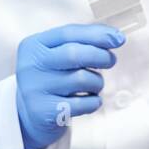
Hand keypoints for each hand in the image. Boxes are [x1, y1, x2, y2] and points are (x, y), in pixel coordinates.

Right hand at [15, 24, 122, 148]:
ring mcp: (35, 89)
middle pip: (74, 54)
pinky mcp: (43, 112)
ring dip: (97, 82)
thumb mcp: (59, 55)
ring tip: (93, 85)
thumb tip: (116, 37)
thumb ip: (84, 41)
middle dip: (100, 56)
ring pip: (81, 79)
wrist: (32, 115)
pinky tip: (89, 101)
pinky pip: (82, 103)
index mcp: (33, 46)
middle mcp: (30, 66)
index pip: (68, 33)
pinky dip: (94, 102)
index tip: (119, 39)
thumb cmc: (54, 78)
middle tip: (110, 61)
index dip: (97, 34)